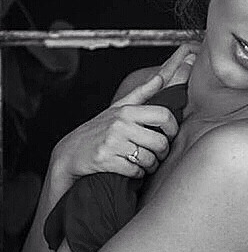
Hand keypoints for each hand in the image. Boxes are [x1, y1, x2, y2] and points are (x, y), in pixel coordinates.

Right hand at [52, 43, 199, 179]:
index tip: (171, 134)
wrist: (69, 153)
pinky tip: (133, 171)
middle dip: (164, 151)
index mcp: (126, 110)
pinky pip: (136, 171)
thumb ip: (142, 93)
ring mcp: (112, 141)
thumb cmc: (97, 131)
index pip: (163, 115)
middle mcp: (119, 124)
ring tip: (146, 164)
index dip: (173, 128)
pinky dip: (138, 174)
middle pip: (160, 141)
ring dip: (151, 166)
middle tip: (159, 154)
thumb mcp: (117, 108)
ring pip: (150, 158)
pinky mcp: (105, 159)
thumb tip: (161, 77)